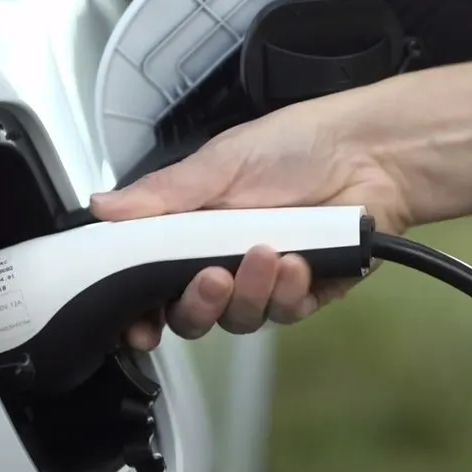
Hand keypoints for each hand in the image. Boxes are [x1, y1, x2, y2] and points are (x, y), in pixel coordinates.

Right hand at [90, 88, 415, 348]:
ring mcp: (266, 281)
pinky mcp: (307, 293)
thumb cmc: (296, 146)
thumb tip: (101, 208)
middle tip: (212, 278)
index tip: (137, 325)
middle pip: (193, 315)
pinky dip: (289, 292)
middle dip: (198, 304)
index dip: (141, 313)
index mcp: (193, 232)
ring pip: (241, 318)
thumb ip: (162, 196)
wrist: (370, 151)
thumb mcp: (220, 162)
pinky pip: (286, 313)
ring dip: (251, 292)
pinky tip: (300, 260)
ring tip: (271, 252)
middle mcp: (225, 261)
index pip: (154, 285)